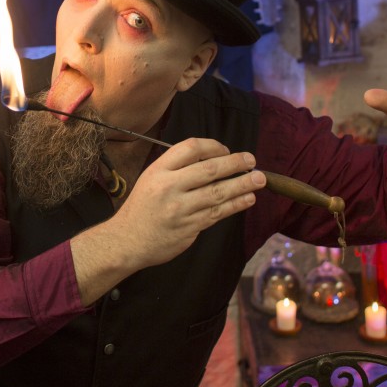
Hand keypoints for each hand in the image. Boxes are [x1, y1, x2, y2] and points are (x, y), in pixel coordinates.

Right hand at [113, 138, 263, 267]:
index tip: (226, 150)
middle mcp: (169, 187)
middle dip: (235, 163)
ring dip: (242, 185)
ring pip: (218, 193)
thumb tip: (215, 159)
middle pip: (209, 169)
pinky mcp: (189, 228)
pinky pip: (217, 213)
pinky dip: (235, 205)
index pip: (191, 148)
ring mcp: (180, 209)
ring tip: (259, 179)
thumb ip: (177, 168)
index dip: (213, 146)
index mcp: (159, 170)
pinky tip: (247, 199)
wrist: (127, 240)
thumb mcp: (151, 178)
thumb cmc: (143, 208)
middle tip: (252, 161)